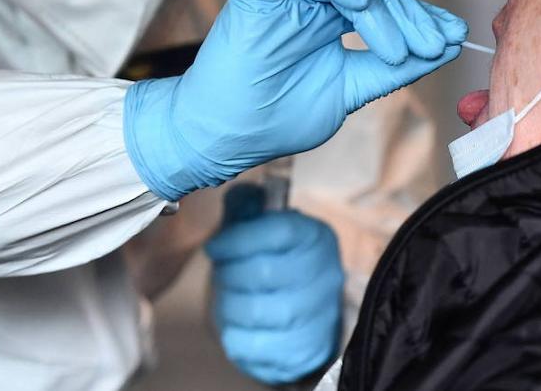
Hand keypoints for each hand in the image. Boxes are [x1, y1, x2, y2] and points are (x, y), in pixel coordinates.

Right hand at [123, 0, 465, 199]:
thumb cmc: (277, 117)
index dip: (419, 16)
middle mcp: (313, 1)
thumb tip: (444, 45)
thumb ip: (393, 68)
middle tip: (435, 42)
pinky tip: (361, 6)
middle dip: (410, 14)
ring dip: (382, 7)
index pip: (385, 3)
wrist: (225, 136)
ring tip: (401, 47)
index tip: (452, 36)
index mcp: (331, 20)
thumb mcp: (351, 90)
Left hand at [206, 184, 342, 383]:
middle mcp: (326, 274)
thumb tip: (239, 192)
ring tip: (227, 300)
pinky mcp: (309, 349)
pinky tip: (236, 327)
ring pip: (263, 312)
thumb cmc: (268, 262)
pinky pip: (263, 347)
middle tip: (221, 275)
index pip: (279, 232)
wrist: (295, 313)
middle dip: (230, 274)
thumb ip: (246, 207)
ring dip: (231, 306)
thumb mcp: (257, 227)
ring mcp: (321, 314)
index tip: (214, 247)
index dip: (239, 239)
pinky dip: (238, 338)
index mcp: (315, 236)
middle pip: (267, 272)